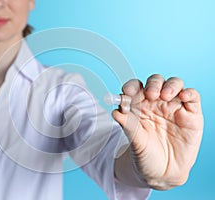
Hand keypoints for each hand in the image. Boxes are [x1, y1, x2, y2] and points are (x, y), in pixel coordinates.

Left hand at [112, 74, 203, 189]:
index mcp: (139, 106)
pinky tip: (183, 96)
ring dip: (170, 85)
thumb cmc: (145, 154)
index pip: (135, 88)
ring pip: (174, 84)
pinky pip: (192, 97)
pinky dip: (189, 93)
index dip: (132, 86)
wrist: (162, 172)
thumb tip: (115, 111)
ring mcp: (174, 106)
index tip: (128, 92)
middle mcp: (156, 102)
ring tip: (165, 96)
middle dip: (152, 84)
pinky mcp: (191, 114)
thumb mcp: (135, 141)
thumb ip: (127, 125)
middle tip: (150, 94)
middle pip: (155, 82)